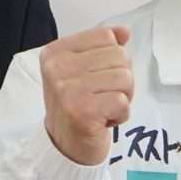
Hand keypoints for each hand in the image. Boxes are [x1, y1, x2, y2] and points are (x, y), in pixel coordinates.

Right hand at [39, 25, 133, 165]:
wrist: (66, 148)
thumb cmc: (78, 106)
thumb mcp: (85, 71)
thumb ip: (103, 48)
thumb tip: (124, 32)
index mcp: (55, 52)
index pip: (106, 37)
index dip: (112, 59)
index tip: (95, 79)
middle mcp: (57, 68)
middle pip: (119, 56)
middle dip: (120, 80)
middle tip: (101, 97)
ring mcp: (67, 90)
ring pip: (125, 77)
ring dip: (122, 97)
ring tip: (103, 108)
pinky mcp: (82, 111)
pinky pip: (122, 101)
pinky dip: (121, 114)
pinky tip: (103, 121)